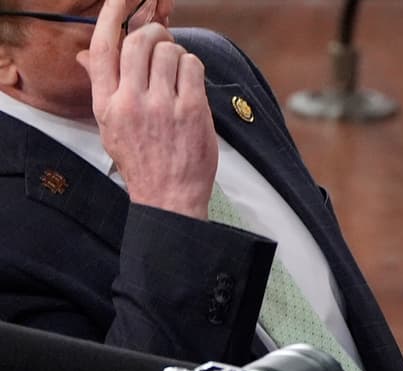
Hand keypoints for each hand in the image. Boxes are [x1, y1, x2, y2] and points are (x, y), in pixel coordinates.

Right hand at [76, 0, 216, 218]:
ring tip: (177, 68)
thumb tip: (87, 55)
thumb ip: (103, 87)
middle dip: (152, 33)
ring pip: (169, 52)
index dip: (111, 17)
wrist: (169, 197)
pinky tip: (189, 79)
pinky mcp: (191, 111)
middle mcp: (131, 102)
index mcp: (106, 103)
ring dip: (175, 52)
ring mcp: (163, 107)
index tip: (121, 0)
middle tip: (161, 39)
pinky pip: (192, 67)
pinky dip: (192, 65)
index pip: (102, 49)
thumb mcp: (110, 126)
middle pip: (137, 43)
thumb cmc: (142, 161)